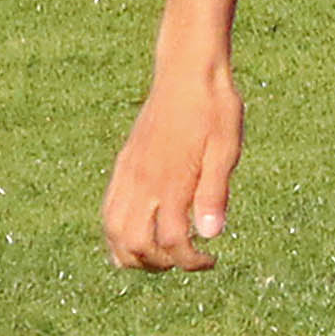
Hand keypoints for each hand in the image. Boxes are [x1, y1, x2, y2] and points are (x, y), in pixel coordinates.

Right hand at [103, 58, 242, 271]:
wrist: (187, 72)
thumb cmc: (214, 108)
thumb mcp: (226, 148)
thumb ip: (215, 192)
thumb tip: (211, 235)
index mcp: (170, 180)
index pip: (170, 242)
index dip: (189, 261)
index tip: (210, 260)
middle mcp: (142, 182)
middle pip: (134, 246)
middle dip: (160, 263)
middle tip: (187, 258)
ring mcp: (128, 174)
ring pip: (113, 233)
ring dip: (134, 254)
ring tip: (163, 253)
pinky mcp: (124, 166)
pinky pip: (108, 211)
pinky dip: (118, 233)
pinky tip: (141, 232)